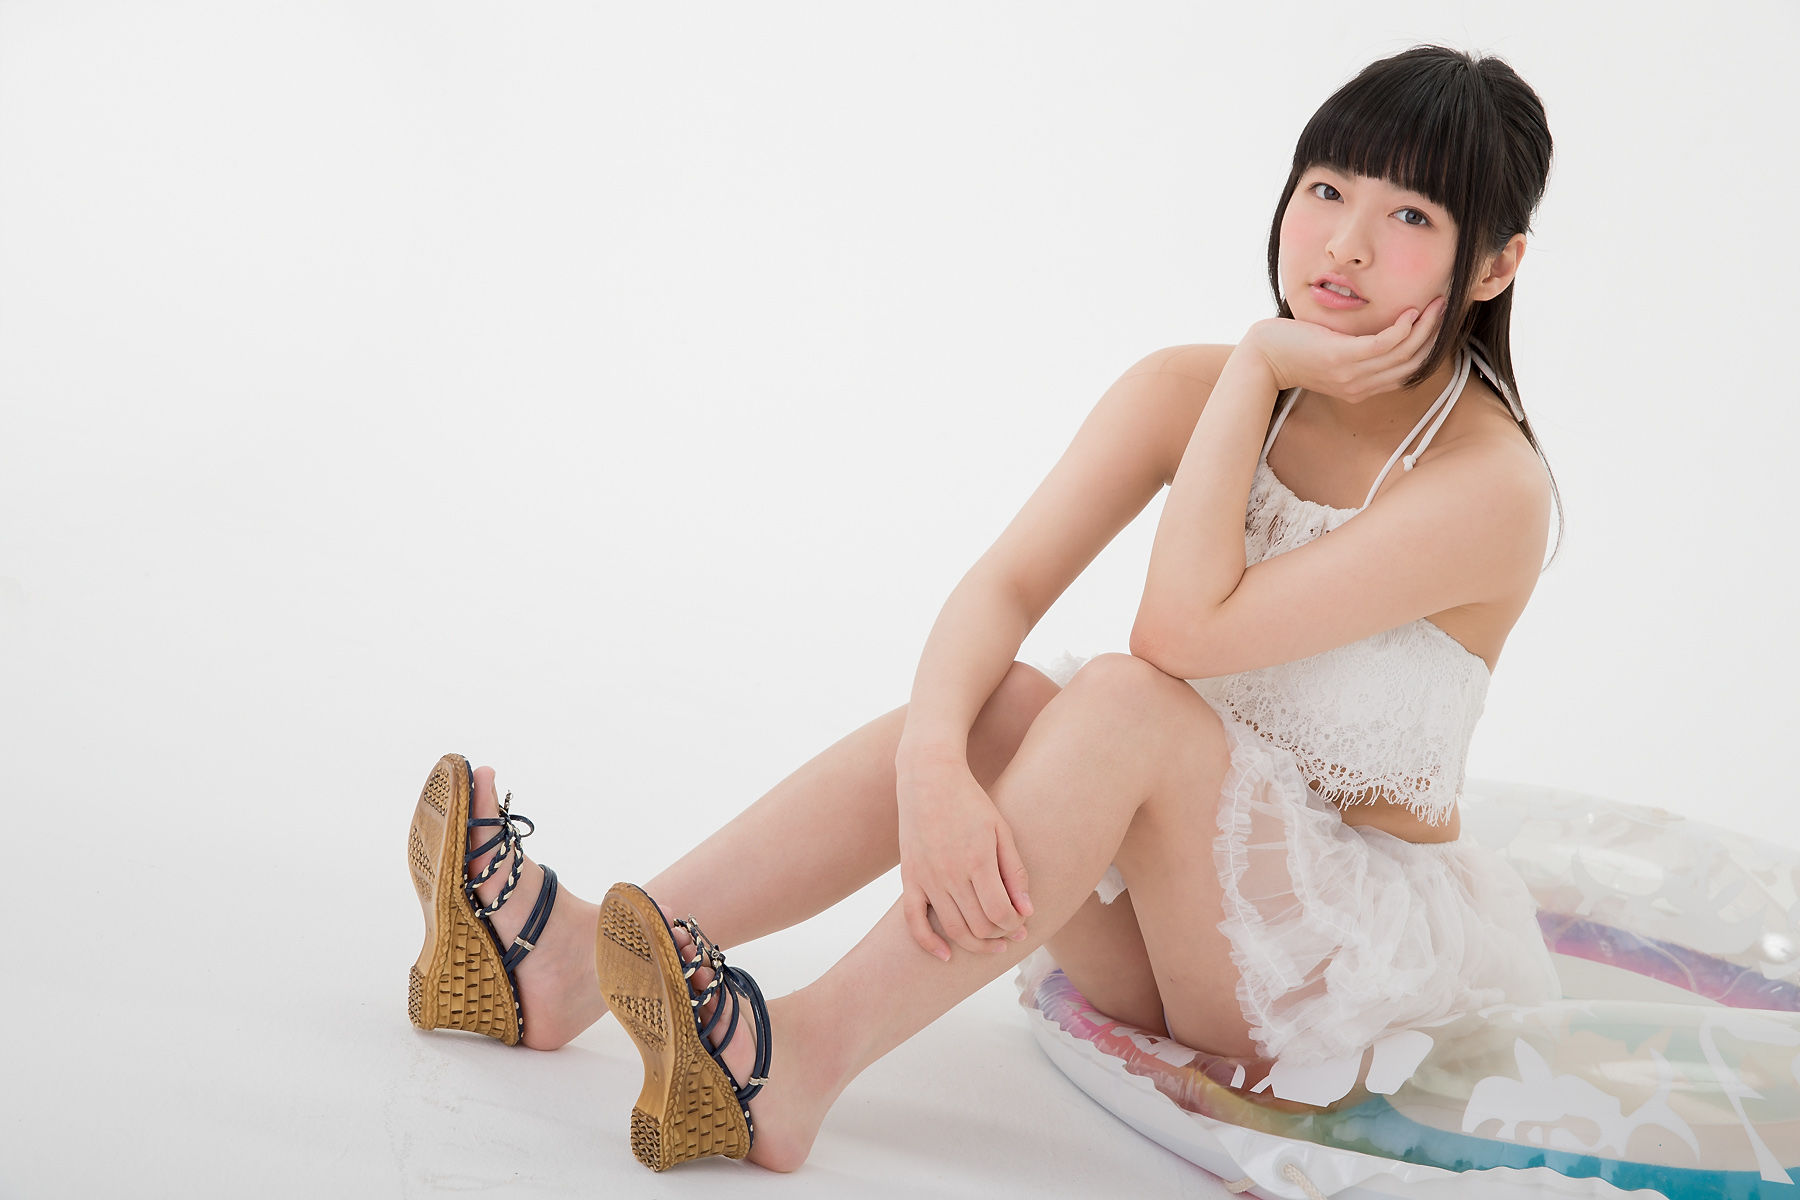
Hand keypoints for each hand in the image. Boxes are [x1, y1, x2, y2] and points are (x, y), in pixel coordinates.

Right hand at [896, 756, 1032, 960]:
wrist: (928, 778)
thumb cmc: (970, 801)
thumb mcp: (1001, 830)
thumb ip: (1015, 872)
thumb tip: (1027, 911)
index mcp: (978, 861)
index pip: (1000, 913)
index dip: (1015, 925)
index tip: (1023, 923)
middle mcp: (950, 874)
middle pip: (979, 926)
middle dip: (1000, 936)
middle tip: (1011, 934)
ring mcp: (927, 878)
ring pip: (952, 929)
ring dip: (975, 944)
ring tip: (991, 944)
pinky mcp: (909, 878)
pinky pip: (913, 921)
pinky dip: (929, 943)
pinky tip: (946, 956)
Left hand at [1244, 295, 1446, 401]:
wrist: (1262, 357)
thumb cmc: (1295, 349)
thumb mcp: (1332, 354)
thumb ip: (1356, 351)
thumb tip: (1379, 332)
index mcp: (1361, 389)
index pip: (1408, 372)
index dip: (1429, 348)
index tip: (1440, 323)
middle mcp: (1360, 387)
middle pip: (1413, 363)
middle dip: (1435, 335)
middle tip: (1447, 308)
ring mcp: (1352, 375)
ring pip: (1404, 353)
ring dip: (1426, 327)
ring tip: (1437, 304)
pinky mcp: (1341, 358)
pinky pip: (1384, 345)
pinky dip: (1402, 329)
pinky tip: (1409, 312)